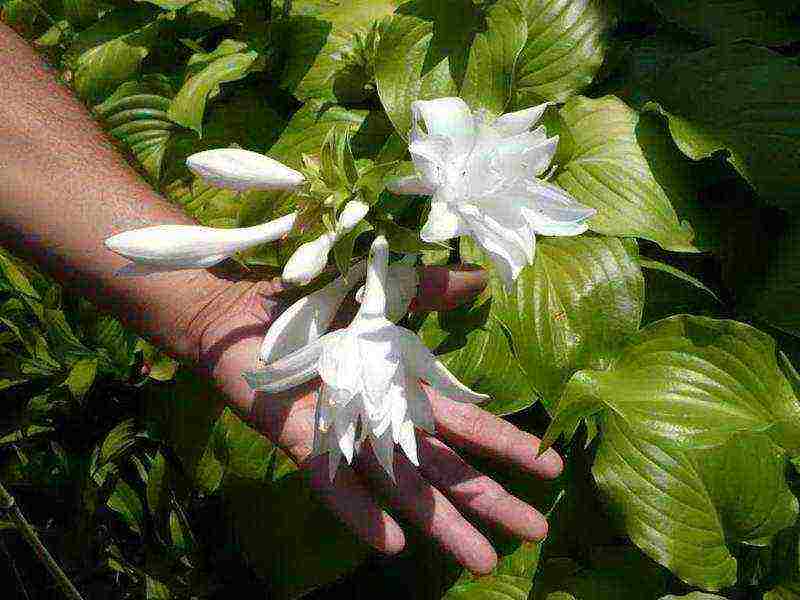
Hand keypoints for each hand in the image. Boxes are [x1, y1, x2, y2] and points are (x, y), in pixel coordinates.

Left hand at [185, 263, 563, 574]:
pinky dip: (360, 512)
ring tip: (481, 560)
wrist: (237, 313)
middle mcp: (382, 421)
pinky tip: (392, 545)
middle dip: (490, 499)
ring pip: (401, 487)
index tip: (550, 465)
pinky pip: (335, 481)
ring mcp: (345, 437)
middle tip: (536, 530)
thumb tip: (483, 281)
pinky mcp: (303, 441)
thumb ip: (427, 291)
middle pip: (445, 467)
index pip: (465, 423)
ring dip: (441, 522)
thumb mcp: (377, 294)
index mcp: (403, 389)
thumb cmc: (306, 307)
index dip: (506, 444)